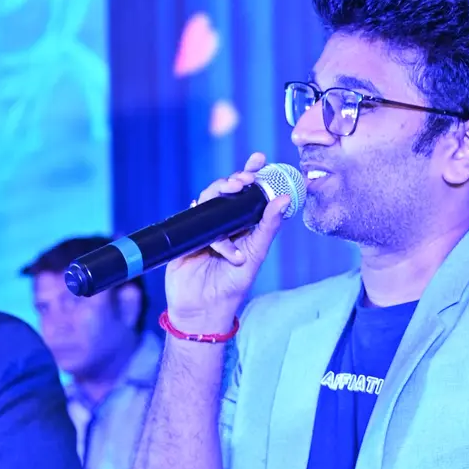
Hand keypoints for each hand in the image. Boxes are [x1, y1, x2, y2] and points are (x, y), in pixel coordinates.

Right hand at [164, 152, 291, 334]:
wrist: (201, 310)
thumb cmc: (231, 287)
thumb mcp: (254, 256)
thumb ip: (267, 228)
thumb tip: (283, 200)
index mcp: (243, 227)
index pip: (249, 196)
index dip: (253, 175)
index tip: (259, 159)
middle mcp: (224, 225)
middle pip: (227, 193)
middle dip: (235, 180)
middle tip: (244, 178)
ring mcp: (204, 229)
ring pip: (209, 200)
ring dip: (219, 191)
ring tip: (232, 190)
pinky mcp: (186, 236)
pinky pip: (190, 216)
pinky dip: (197, 209)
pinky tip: (200, 205)